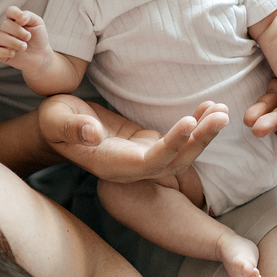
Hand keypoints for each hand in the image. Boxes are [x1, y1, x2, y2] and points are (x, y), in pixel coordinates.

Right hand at [0, 6, 50, 71]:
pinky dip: (3, 52)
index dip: (15, 13)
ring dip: (13, 42)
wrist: (41, 55)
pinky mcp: (0, 54)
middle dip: (18, 31)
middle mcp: (6, 29)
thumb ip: (29, 16)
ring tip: (24, 47)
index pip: (10, 11)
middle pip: (4, 25)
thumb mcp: (38, 23)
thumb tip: (21, 17)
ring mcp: (2, 41)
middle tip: (28, 37)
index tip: (23, 20)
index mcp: (15, 20)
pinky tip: (13, 54)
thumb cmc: (38, 37)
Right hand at [39, 95, 228, 182]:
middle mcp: (131, 168)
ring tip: (222, 110)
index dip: (171, 145)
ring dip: (203, 132)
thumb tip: (91, 133)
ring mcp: (142, 159)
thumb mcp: (55, 120)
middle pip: (175, 162)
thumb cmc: (54, 121)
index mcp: (111, 165)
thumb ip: (72, 128)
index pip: (150, 162)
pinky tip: (210, 107)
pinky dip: (195, 125)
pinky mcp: (148, 146)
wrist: (57, 126)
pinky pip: (178, 141)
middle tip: (221, 114)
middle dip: (199, 139)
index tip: (188, 120)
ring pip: (182, 153)